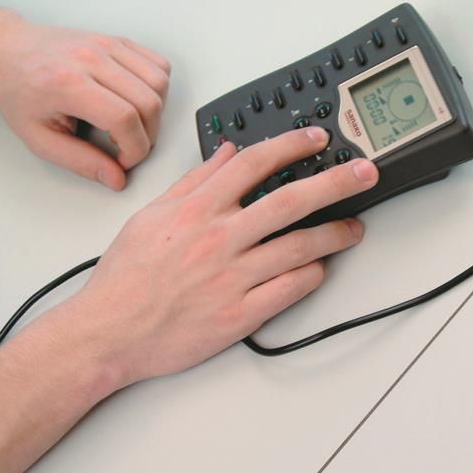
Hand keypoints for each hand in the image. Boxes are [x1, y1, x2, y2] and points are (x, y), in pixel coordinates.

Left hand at [0, 17, 170, 189]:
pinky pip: (159, 65)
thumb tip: (117, 179)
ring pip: (160, 83)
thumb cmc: (20, 93)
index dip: (134, 149)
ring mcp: (106, 44)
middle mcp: (90, 58)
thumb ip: (80, 161)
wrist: (7, 52)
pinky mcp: (117, 40)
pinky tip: (136, 100)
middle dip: (148, 135)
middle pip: (148, 102)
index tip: (124, 160)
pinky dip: (157, 88)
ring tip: (132, 123)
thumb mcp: (39, 138)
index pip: (124, 118)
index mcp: (67, 83)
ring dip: (155, 112)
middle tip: (128, 145)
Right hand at [65, 127, 376, 387]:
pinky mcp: (240, 314)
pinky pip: (290, 289)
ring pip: (300, 246)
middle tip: (365, 174)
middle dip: (336, 182)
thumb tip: (225, 153)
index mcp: (196, 210)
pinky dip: (312, 275)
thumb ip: (193, 182)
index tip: (318, 139)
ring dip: (336, 234)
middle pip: (291, 200)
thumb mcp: (150, 216)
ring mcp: (233, 277)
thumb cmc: (126, 279)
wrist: (108, 333)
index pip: (254, 163)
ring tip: (354, 228)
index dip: (293, 145)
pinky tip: (322, 268)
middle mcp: (219, 239)